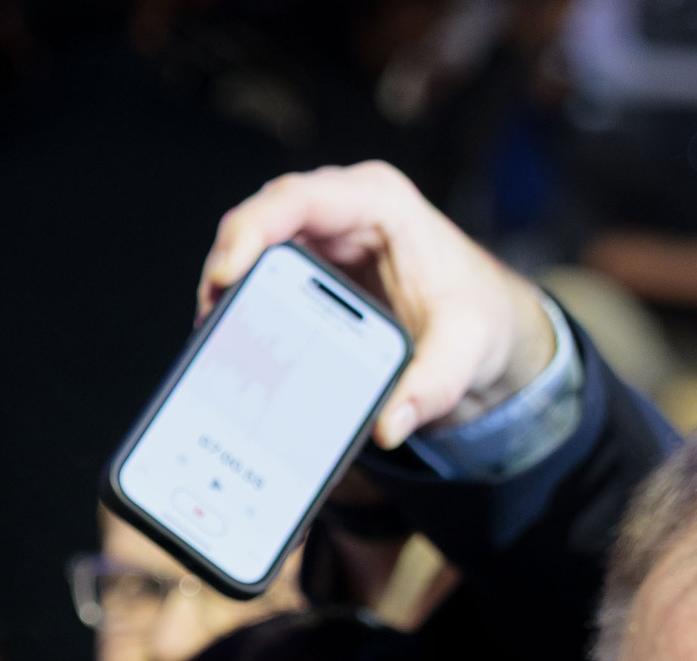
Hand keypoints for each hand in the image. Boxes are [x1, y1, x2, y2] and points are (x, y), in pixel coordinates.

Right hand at [198, 161, 559, 449]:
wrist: (487, 325)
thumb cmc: (478, 319)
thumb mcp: (466, 351)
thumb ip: (432, 388)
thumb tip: (389, 425)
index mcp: (382, 206)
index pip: (301, 199)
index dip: (251, 230)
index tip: (226, 275)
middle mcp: (347, 209)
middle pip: (262, 218)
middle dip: (226, 265)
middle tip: (210, 321)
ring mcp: (325, 234)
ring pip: (254, 242)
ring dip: (228, 285)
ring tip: (215, 335)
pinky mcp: (313, 263)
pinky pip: (262, 268)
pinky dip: (241, 299)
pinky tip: (233, 337)